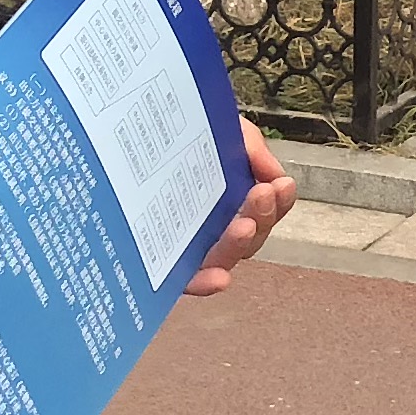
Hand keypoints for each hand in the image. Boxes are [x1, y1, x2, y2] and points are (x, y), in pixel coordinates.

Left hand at [182, 121, 295, 296]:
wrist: (135, 133)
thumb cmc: (180, 136)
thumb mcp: (221, 131)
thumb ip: (250, 147)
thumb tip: (275, 176)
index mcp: (235, 199)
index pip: (267, 209)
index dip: (280, 201)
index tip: (280, 185)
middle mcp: (219, 227)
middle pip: (252, 236)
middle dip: (262, 216)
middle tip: (261, 194)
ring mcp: (195, 246)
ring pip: (227, 257)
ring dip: (240, 244)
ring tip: (244, 227)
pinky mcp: (167, 263)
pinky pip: (190, 280)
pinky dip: (207, 283)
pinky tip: (220, 279)